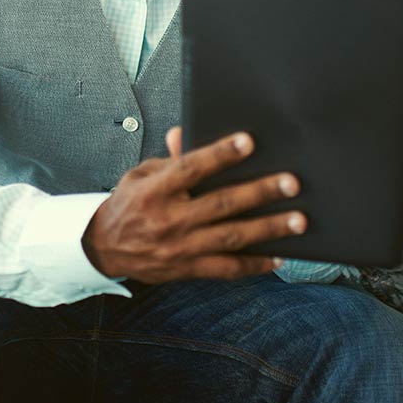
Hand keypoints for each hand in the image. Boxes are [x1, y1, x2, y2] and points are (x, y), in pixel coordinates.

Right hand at [81, 127, 304, 282]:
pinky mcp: (188, 269)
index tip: (248, 142)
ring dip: (268, 229)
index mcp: (155, 191)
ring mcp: (180, 247)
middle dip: (259, 192)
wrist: (104, 248)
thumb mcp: (140, 174)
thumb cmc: (129, 204)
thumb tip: (185, 134)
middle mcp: (169, 219)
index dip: (219, 155)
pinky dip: (255, 265)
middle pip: (221, 204)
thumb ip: (170, 159)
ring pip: (231, 237)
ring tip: (298, 220)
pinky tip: (280, 257)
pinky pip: (227, 269)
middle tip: (291, 183)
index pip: (190, 168)